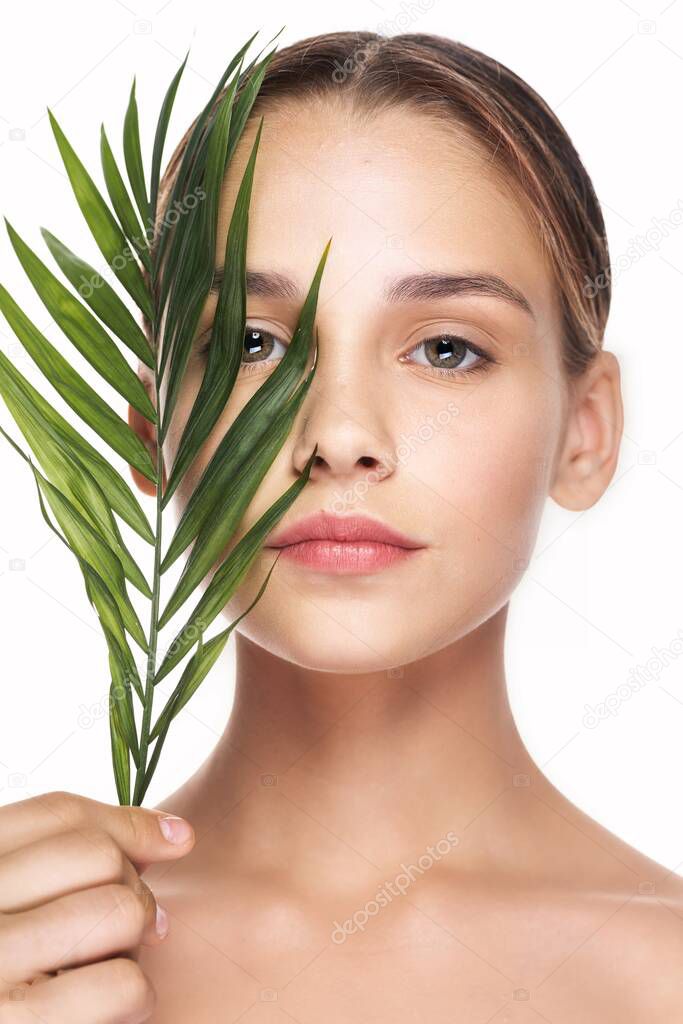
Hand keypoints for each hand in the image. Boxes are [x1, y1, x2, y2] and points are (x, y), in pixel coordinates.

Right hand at [0, 790, 194, 1021]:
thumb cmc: (13, 968)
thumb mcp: (22, 900)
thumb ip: (72, 860)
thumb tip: (175, 834)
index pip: (59, 812)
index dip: (130, 822)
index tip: (178, 837)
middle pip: (99, 855)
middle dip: (135, 888)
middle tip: (134, 927)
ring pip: (120, 911)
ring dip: (137, 942)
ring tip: (117, 966)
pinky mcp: (18, 1021)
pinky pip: (123, 982)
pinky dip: (137, 996)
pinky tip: (116, 1009)